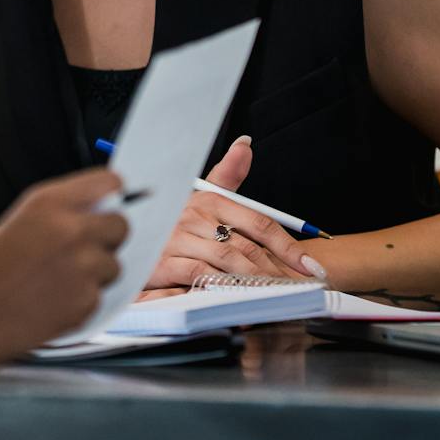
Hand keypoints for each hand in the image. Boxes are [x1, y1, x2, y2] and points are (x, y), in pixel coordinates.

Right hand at [0, 168, 129, 360]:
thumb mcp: (17, 224)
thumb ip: (59, 214)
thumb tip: (97, 212)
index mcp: (49, 202)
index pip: (110, 182)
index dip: (111, 195)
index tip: (108, 204)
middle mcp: (71, 230)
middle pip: (121, 224)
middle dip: (107, 237)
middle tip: (84, 250)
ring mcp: (82, 267)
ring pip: (114, 264)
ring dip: (96, 273)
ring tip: (58, 281)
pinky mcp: (86, 301)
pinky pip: (100, 295)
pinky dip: (83, 300)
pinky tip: (53, 301)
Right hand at [143, 134, 326, 289]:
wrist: (129, 240)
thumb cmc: (172, 223)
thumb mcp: (200, 195)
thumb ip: (228, 174)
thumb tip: (245, 144)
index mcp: (207, 199)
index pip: (259, 222)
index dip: (289, 246)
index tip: (311, 267)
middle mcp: (191, 216)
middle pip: (246, 245)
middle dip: (277, 270)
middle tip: (299, 289)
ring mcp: (175, 240)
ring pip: (227, 261)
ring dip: (255, 280)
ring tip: (276, 296)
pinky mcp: (160, 264)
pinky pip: (199, 276)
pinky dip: (222, 286)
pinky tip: (238, 295)